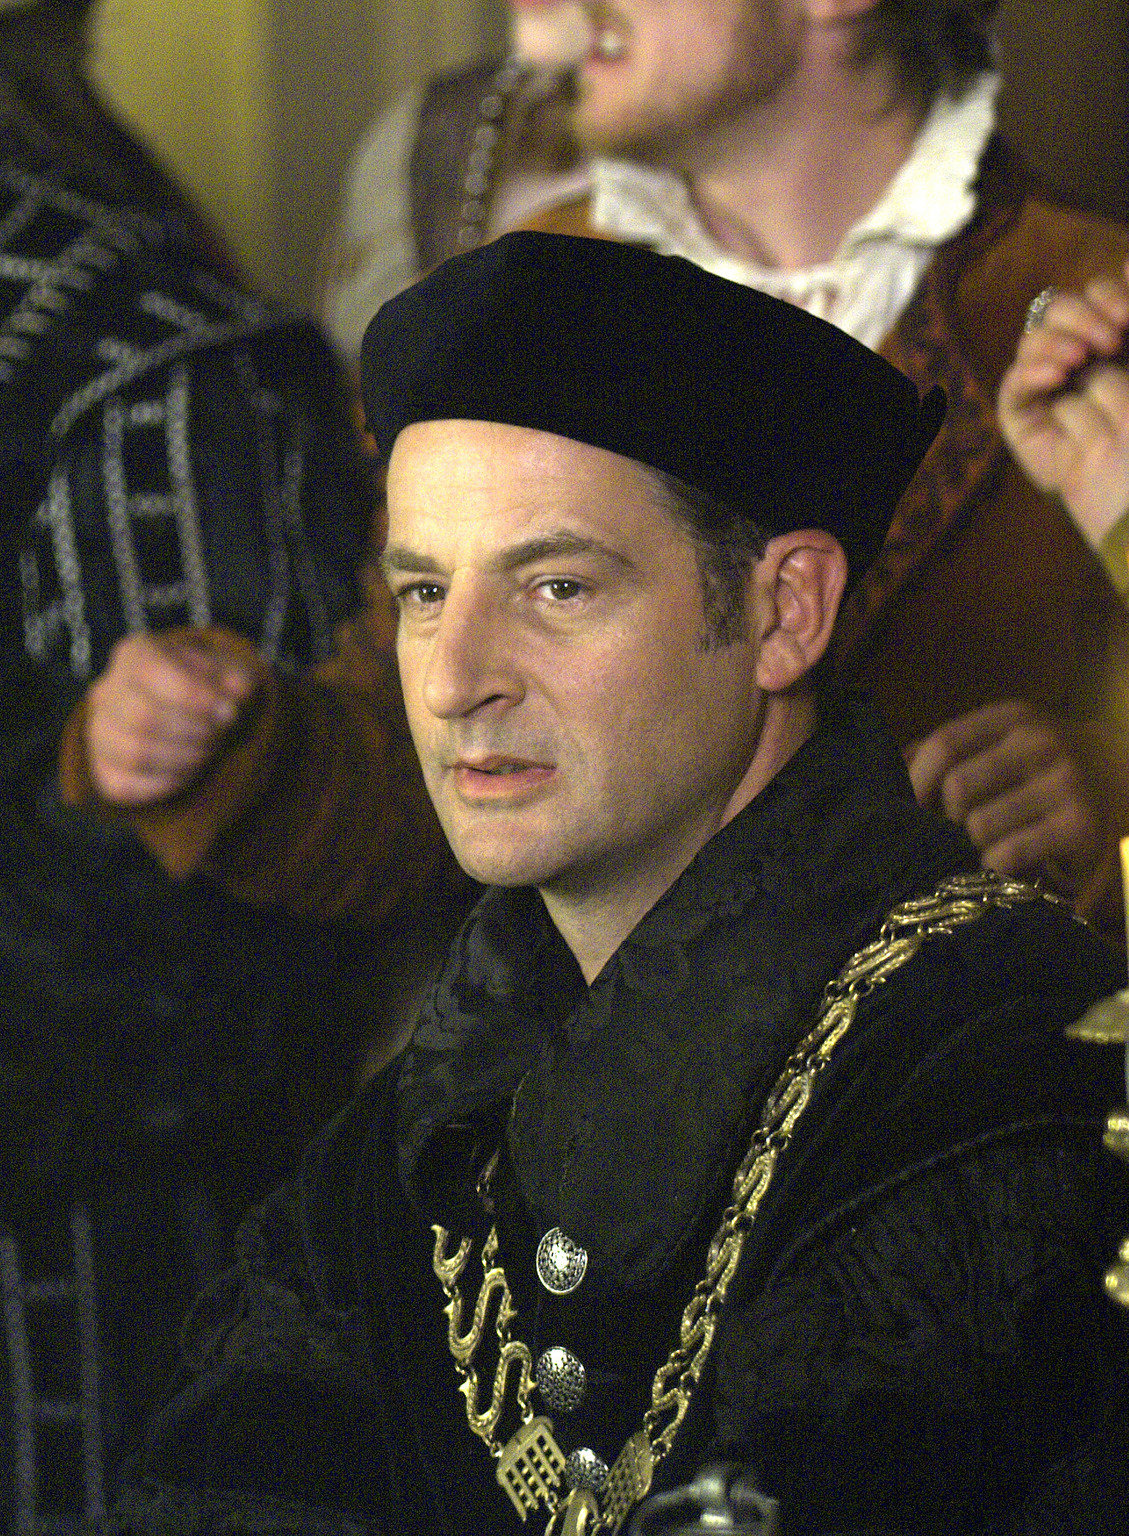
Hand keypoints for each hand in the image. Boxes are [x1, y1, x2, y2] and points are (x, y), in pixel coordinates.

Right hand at [85, 632, 256, 803]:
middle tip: (220, 733)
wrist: (191, 713)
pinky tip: (189, 770)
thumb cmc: (208, 687)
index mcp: (135, 654)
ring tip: (208, 750)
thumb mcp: (230, 672)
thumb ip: (236, 678)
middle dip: (194, 732)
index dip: (193, 696)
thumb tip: (238, 692)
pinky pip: (125, 787)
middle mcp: (107, 691)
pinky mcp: (104, 771)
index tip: (229, 711)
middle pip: (142, 717)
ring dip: (185, 758)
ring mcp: (99, 733)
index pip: (149, 671)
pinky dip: (167, 784)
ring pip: (133, 754)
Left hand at [906, 700, 1102, 897]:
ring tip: (989, 848)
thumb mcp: (1012, 744)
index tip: (907, 807)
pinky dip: (997, 867)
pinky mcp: (1080, 828)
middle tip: (956, 833)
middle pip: (956, 787)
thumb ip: (958, 750)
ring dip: (974, 846)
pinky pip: (1007, 855)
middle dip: (947, 818)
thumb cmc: (1054, 771)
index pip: (945, 743)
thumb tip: (892, 765)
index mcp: (1017, 718)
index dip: (915, 780)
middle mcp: (1043, 743)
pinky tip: (1010, 865)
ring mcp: (1066, 784)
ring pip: (978, 825)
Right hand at [999, 261, 1128, 546]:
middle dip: (1082, 316)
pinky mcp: (1023, 419)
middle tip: (1108, 339)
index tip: (1127, 317)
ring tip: (1081, 361)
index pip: (1097, 296)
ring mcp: (1048, 386)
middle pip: (1060, 309)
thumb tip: (1128, 259)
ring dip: (1057, 341)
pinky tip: (1057, 377)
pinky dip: (1031, 372)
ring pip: (1035, 340)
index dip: (1108, 296)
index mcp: (1110, 338)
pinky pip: (1013, 385)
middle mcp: (1077, 357)